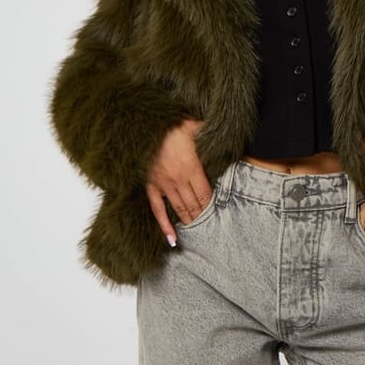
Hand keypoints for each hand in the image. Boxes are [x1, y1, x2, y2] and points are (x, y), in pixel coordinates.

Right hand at [144, 118, 212, 245]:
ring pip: (179, 209)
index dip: (212, 205)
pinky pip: (157, 210)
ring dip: (190, 220)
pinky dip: (164, 226)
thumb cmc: (170, 125)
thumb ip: (207, 131)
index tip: (218, 212)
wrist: (143, 126)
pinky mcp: (150, 186)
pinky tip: (172, 239)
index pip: (205, 194)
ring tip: (197, 230)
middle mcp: (178, 179)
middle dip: (203, 216)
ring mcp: (163, 185)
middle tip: (211, 227)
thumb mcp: (193, 126)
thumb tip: (220, 129)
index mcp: (191, 167)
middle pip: (195, 205)